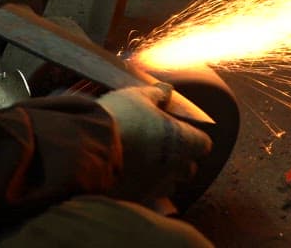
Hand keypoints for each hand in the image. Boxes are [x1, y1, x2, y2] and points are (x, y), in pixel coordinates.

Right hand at [96, 86, 211, 201]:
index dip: (193, 138)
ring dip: (162, 177)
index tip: (180, 131)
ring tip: (143, 164)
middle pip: (188, 170)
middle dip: (179, 161)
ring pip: (169, 186)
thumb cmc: (119, 118)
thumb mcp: (137, 97)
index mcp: (182, 141)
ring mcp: (156, 186)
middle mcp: (175, 167)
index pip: (203, 145)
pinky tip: (128, 175)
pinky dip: (142, 188)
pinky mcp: (137, 199)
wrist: (86, 147)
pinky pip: (147, 197)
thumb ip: (157, 95)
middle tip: (162, 148)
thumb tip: (167, 90)